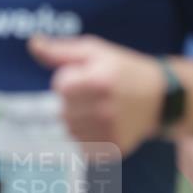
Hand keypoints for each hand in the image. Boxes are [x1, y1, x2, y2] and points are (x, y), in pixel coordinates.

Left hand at [29, 34, 164, 156]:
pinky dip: (88, 135)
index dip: (70, 79)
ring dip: (79, 119)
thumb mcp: (95, 52)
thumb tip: (33, 44)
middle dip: (73, 101)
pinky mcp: (112, 148)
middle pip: (62, 111)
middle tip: (96, 94)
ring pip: (70, 129)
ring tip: (101, 108)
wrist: (160, 97)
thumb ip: (60, 50)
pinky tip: (105, 123)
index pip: (59, 86)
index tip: (89, 76)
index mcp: (100, 82)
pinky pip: (82, 144)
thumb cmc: (122, 69)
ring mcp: (109, 132)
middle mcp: (105, 110)